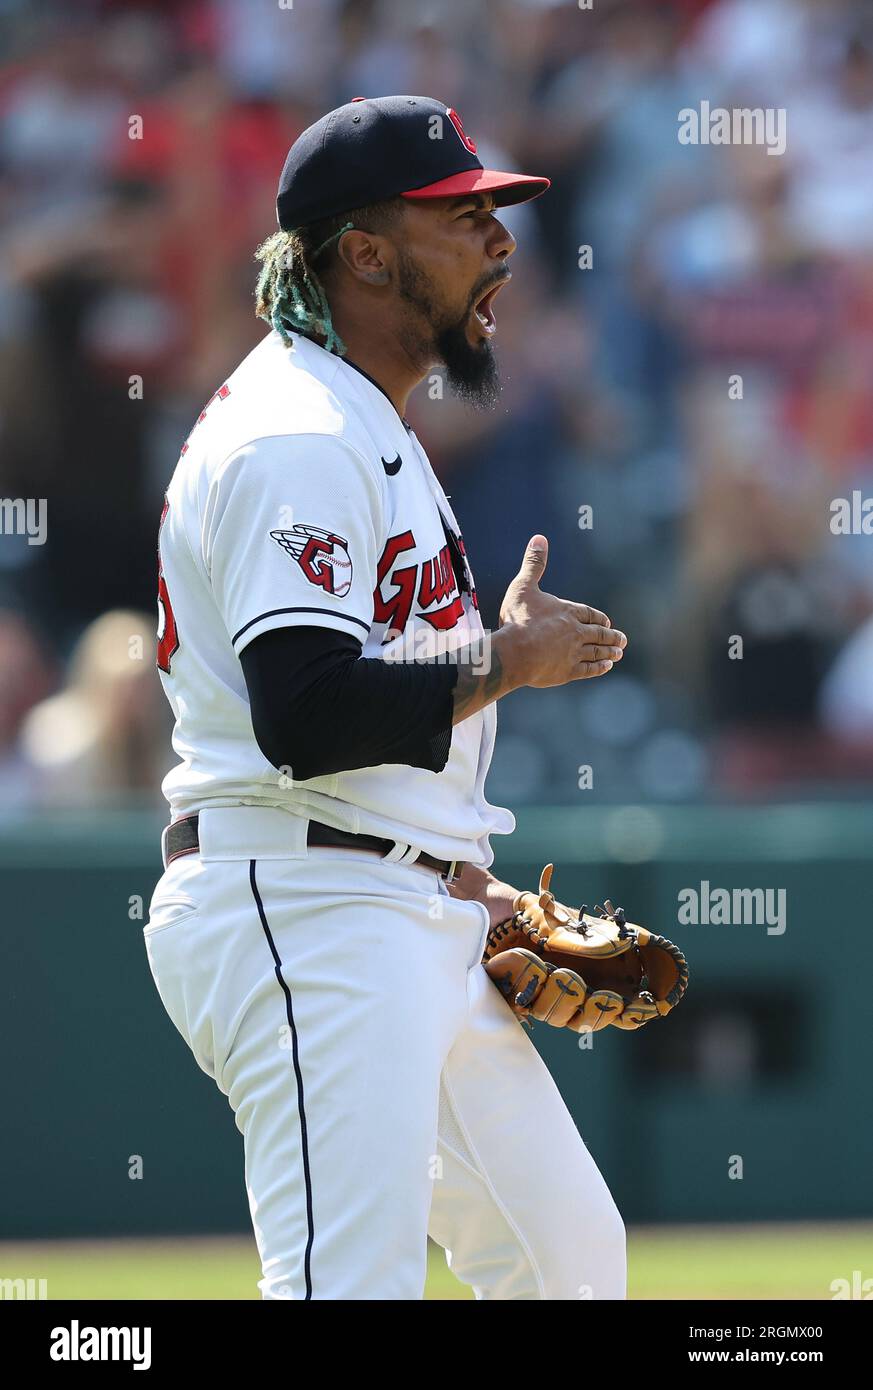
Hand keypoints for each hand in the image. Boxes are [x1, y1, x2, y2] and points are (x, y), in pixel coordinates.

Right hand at [498, 535, 626, 689]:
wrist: (515, 652)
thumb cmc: (518, 618)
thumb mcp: (524, 586)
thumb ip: (534, 563)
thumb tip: (540, 538)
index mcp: (567, 611)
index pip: (589, 613)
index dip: (598, 618)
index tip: (607, 622)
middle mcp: (575, 632)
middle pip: (598, 633)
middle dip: (611, 636)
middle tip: (622, 640)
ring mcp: (573, 653)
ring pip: (597, 651)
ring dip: (609, 652)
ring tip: (618, 654)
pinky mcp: (567, 671)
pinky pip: (588, 669)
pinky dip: (598, 668)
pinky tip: (606, 667)